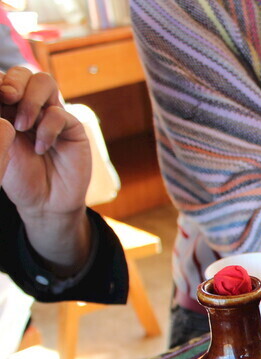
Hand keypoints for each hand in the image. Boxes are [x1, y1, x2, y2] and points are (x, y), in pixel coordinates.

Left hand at [0, 67, 92, 273]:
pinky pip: (59, 114)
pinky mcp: (72, 128)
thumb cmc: (17, 177)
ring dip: (30, 99)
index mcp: (7, 107)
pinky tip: (40, 148)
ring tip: (22, 125)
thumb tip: (2, 97)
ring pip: (44, 82)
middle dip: (13, 82)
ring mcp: (51, 115)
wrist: (44, 202)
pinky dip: (47, 129)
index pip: (2, 81)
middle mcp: (29, 106)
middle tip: (6, 98)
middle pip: (23, 73)